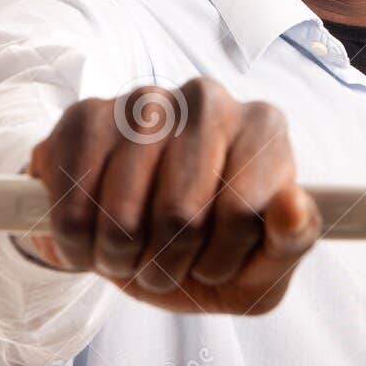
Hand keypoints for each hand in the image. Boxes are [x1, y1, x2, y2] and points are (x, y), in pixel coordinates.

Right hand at [20, 77, 320, 314]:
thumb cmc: (209, 249)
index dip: (219, 261)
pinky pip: (72, 202)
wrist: (131, 238)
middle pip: (180, 215)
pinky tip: (91, 236)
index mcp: (263, 128)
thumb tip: (293, 207)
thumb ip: (290, 242)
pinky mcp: (87, 114)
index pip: (240, 214)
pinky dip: (77, 243)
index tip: (212, 265)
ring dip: (119, 258)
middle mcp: (208, 100)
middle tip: (162, 265)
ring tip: (128, 252)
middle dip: (166, 265)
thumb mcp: (260, 266)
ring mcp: (145, 99)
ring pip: (122, 215)